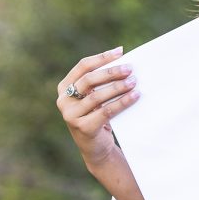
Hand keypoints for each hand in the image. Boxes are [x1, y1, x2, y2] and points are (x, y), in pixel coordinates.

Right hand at [57, 47, 138, 170]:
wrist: (96, 147)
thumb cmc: (97, 116)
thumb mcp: (94, 97)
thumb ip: (100, 82)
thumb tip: (125, 61)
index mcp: (64, 88)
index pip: (83, 66)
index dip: (102, 57)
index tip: (120, 52)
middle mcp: (63, 101)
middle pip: (89, 80)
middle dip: (111, 72)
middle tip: (130, 69)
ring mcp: (71, 115)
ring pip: (97, 96)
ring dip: (118, 87)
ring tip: (134, 81)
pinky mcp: (83, 128)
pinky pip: (106, 111)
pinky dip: (122, 102)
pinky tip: (135, 96)